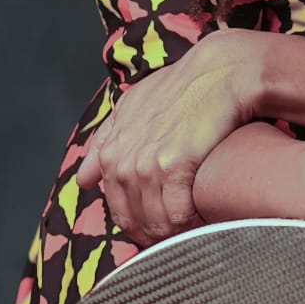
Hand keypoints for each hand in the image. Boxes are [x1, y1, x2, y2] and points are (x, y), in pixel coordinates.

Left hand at [76, 29, 262, 246]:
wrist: (222, 70)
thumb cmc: (184, 85)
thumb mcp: (135, 104)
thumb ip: (106, 141)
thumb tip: (82, 180)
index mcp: (111, 152)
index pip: (117, 210)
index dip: (140, 223)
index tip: (161, 223)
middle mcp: (123, 161)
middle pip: (135, 221)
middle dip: (157, 233)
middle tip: (181, 233)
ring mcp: (147, 165)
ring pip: (157, 222)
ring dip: (176, 233)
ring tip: (195, 229)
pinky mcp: (175, 166)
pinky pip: (179, 215)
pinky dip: (192, 224)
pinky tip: (205, 219)